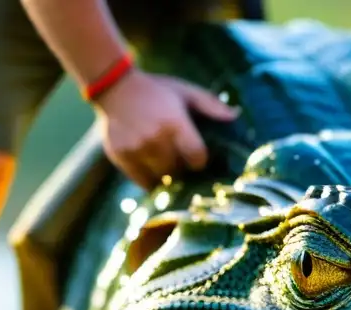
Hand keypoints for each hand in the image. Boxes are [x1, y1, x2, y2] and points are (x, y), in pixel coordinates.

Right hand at [94, 69, 239, 188]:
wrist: (114, 86)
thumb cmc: (156, 90)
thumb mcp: (185, 91)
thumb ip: (211, 105)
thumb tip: (235, 116)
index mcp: (174, 123)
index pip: (197, 158)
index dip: (200, 160)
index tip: (197, 156)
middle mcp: (155, 139)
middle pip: (179, 171)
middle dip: (183, 168)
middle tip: (180, 159)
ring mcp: (136, 149)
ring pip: (162, 179)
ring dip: (167, 175)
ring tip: (166, 162)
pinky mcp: (121, 157)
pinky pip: (143, 182)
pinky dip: (151, 179)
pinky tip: (152, 166)